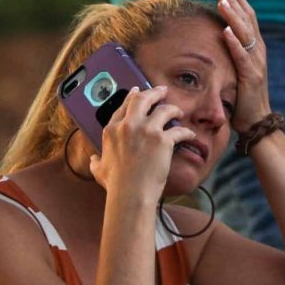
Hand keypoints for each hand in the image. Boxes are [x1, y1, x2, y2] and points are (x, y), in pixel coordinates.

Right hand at [89, 86, 194, 201]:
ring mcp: (146, 131)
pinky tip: (190, 135)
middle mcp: (128, 126)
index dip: (131, 97)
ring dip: (173, 108)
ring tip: (178, 112)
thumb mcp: (99, 170)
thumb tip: (93, 160)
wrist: (130, 193)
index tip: (137, 92)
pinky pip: (179, 130)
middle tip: (162, 91)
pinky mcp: (163, 140)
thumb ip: (96, 161)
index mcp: (112, 130)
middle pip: (142, 99)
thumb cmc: (115, 184)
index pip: (123, 107)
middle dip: (154, 92)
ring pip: (164, 109)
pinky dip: (186, 132)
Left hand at [215, 0, 271, 130]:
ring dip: (233, 16)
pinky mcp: (251, 78)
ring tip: (222, 1)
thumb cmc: (242, 98)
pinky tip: (226, 31)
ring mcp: (256, 64)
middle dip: (234, 1)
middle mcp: (258, 52)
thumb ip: (231, 54)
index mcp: (254, 48)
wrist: (255, 122)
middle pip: (248, 19)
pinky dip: (235, 43)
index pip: (247, 17)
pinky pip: (242, 57)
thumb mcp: (236, 71)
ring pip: (246, 34)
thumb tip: (217, 39)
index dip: (237, 0)